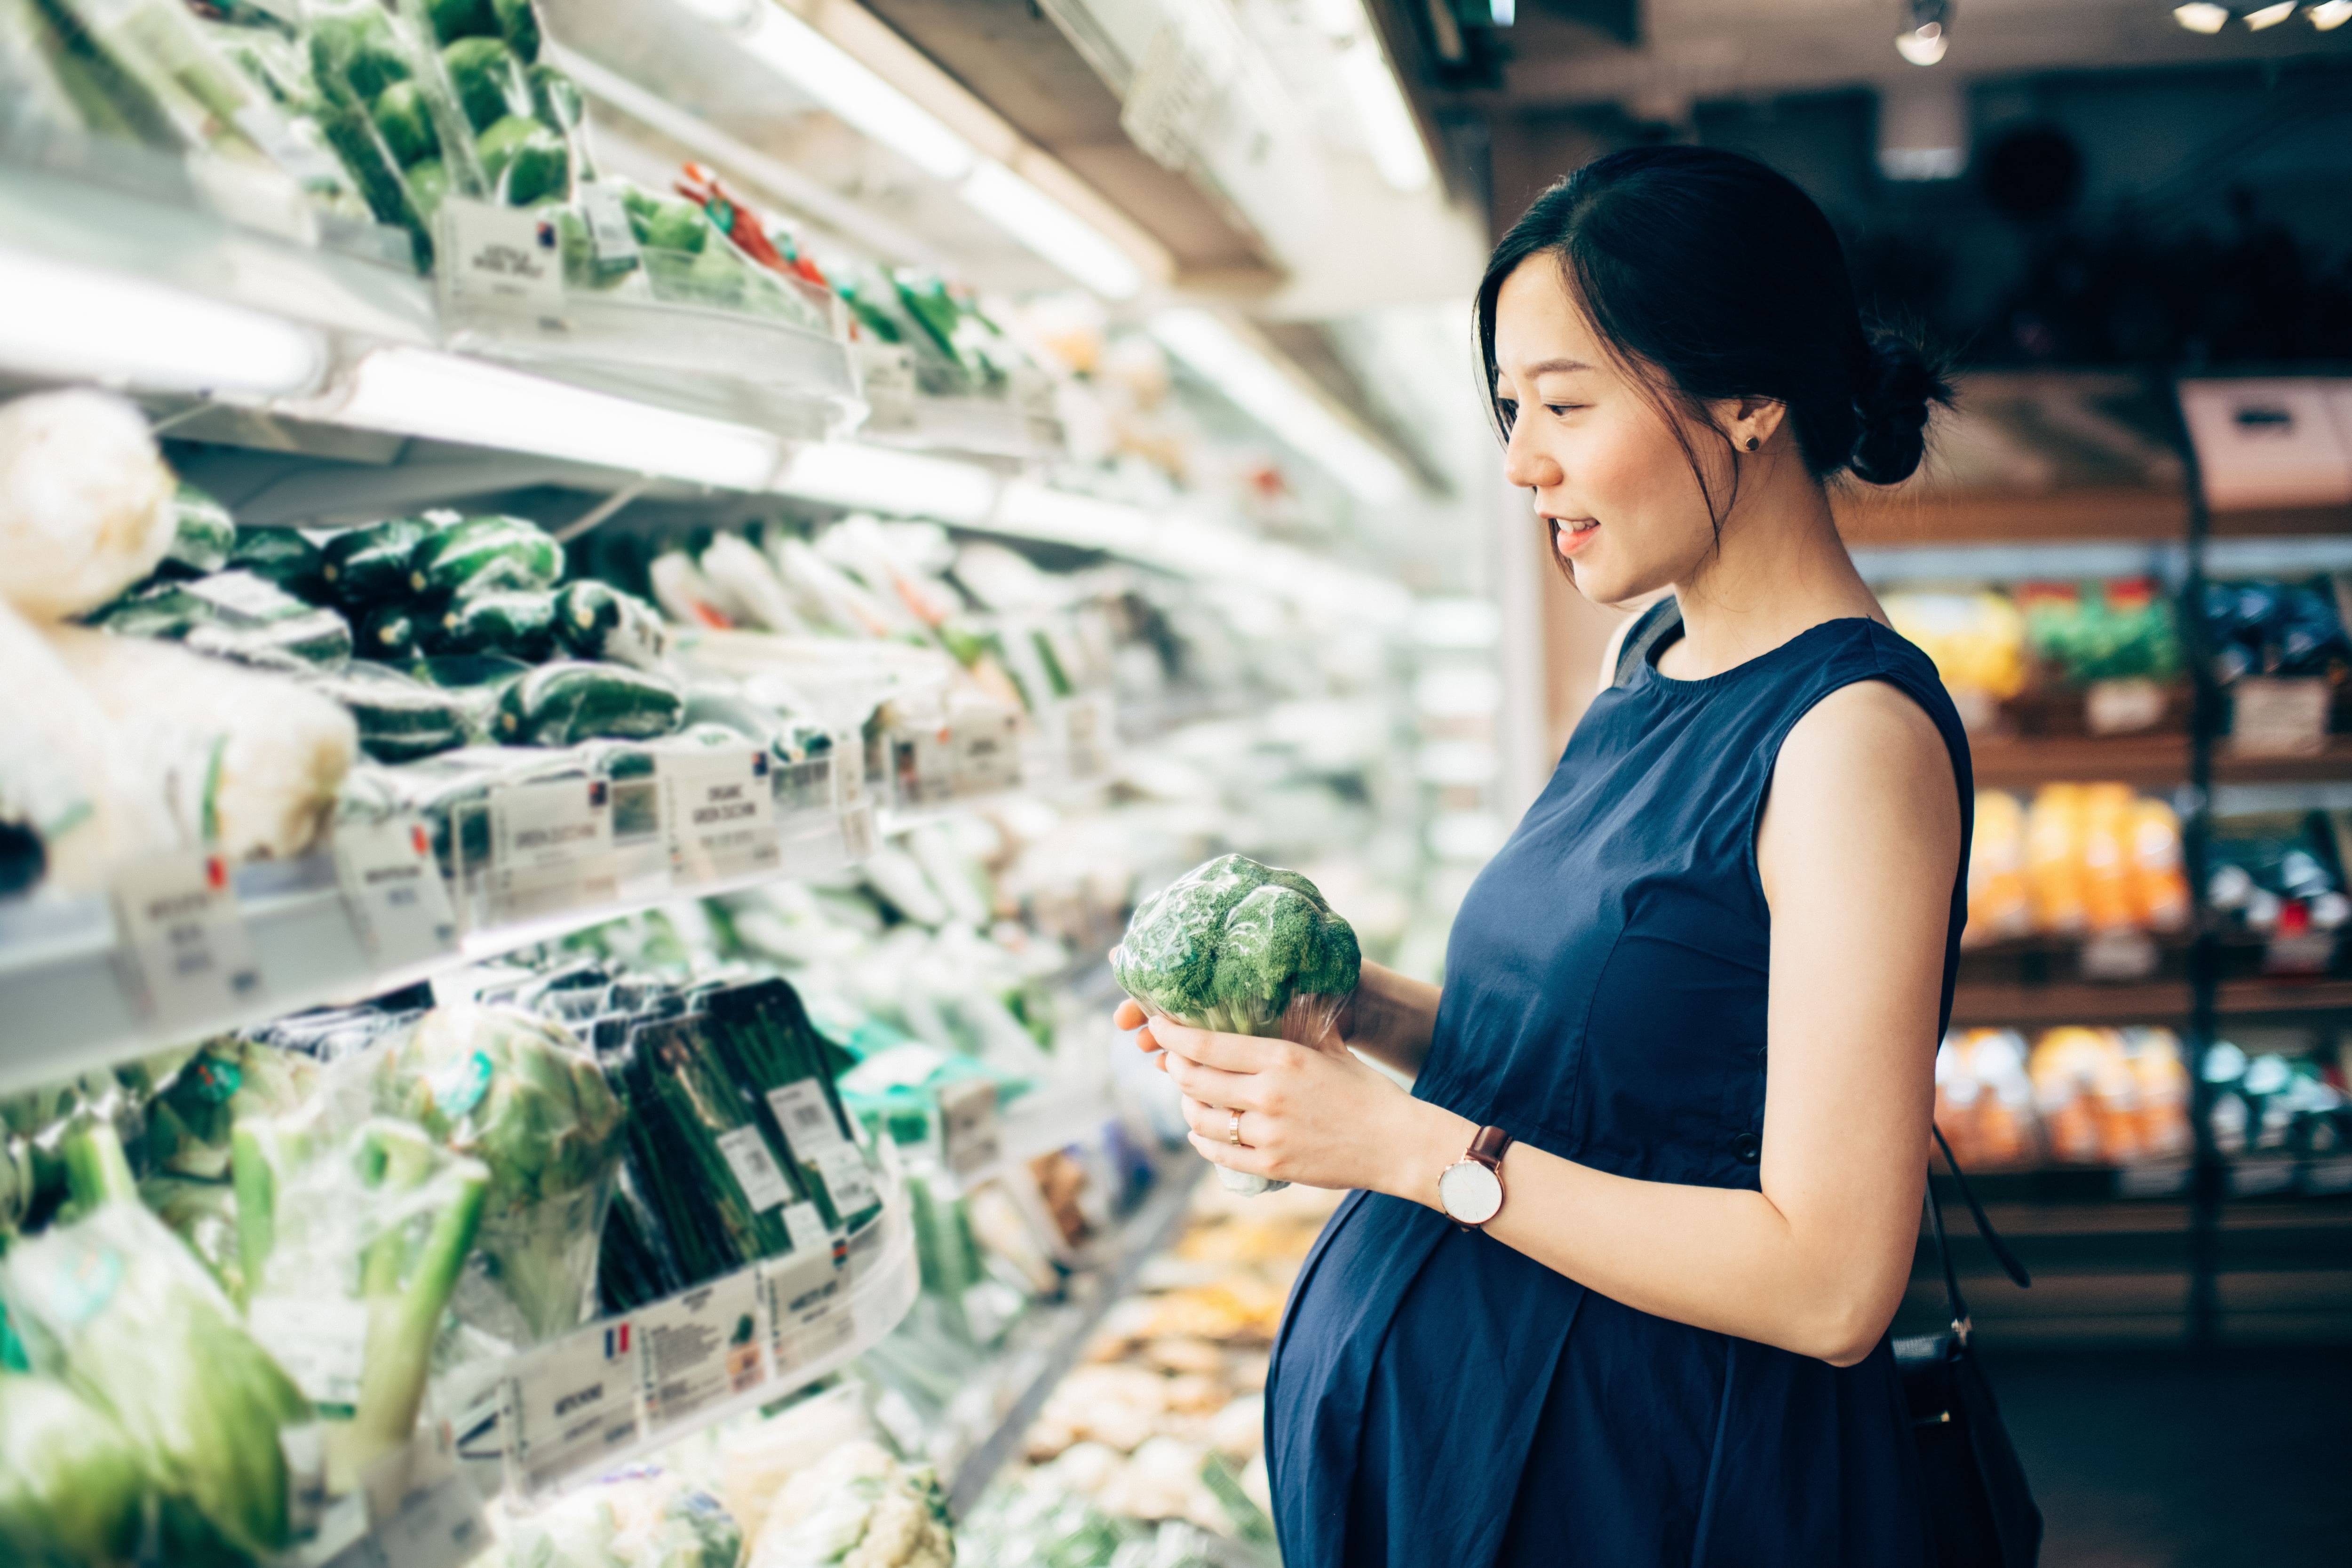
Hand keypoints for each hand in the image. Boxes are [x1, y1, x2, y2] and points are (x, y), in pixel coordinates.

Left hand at [1113, 999, 1468, 1197]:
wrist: (1396, 1144)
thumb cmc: (1366, 1091)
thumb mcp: (1331, 1048)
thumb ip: (1299, 1024)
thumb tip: (1281, 995)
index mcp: (1282, 1058)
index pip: (1207, 1044)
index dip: (1172, 1035)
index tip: (1156, 1024)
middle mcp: (1268, 1095)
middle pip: (1194, 1080)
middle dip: (1174, 1066)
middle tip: (1170, 1058)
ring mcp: (1267, 1134)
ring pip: (1200, 1118)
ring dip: (1185, 1104)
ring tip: (1188, 1094)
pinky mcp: (1270, 1165)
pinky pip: (1217, 1152)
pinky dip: (1201, 1138)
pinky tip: (1200, 1129)